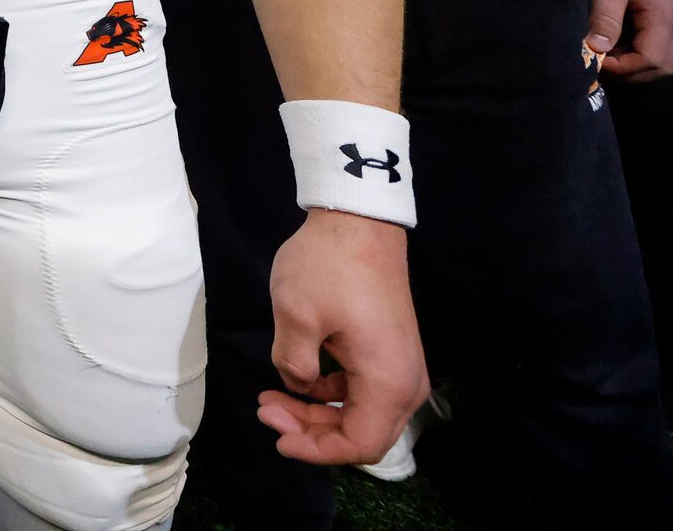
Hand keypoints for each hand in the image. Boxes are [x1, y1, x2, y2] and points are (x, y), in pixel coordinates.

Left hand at [257, 208, 428, 465]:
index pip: (359, 445)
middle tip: (267, 412)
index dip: (317, 450)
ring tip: (271, 398)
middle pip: (362, 434)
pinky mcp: (389, 351)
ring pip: (361, 414)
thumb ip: (293, 365)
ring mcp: (401, 367)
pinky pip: (363, 391)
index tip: (277, 438)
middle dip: (313, 433)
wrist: (359, 222)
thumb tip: (298, 386)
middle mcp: (405, 383)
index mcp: (388, 382)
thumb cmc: (328, 267)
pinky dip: (330, 394)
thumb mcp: (295, 316)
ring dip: (318, 413)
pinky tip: (297, 379)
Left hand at [586, 0, 672, 80]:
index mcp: (665, 19)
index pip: (652, 61)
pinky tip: (618, 41)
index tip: (597, 58)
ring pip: (664, 59)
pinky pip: (662, 45)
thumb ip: (605, 17)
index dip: (624, 67)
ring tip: (608, 51)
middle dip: (631, 70)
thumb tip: (597, 50)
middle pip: (663, 66)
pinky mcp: (671, 16)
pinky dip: (642, 51)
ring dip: (637, 63)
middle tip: (602, 59)